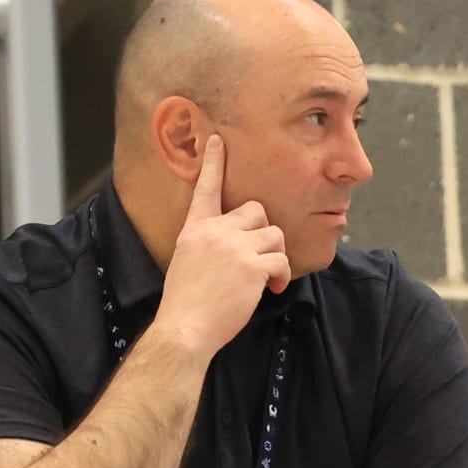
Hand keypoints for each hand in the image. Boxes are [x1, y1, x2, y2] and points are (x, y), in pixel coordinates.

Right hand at [152, 135, 290, 357]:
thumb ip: (207, 244)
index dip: (213, 163)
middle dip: (264, 233)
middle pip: (256, 210)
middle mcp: (215, 231)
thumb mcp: (187, 261)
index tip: (218, 140)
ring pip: (274, 235)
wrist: (185, 327)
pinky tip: (272, 289)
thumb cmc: (187, 303)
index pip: (206, 189)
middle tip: (261, 258)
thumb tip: (230, 246)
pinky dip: (282, 276)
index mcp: (195, 229)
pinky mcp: (252, 265)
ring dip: (276, 256)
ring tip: (267, 279)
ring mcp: (234, 246)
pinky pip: (282, 260)